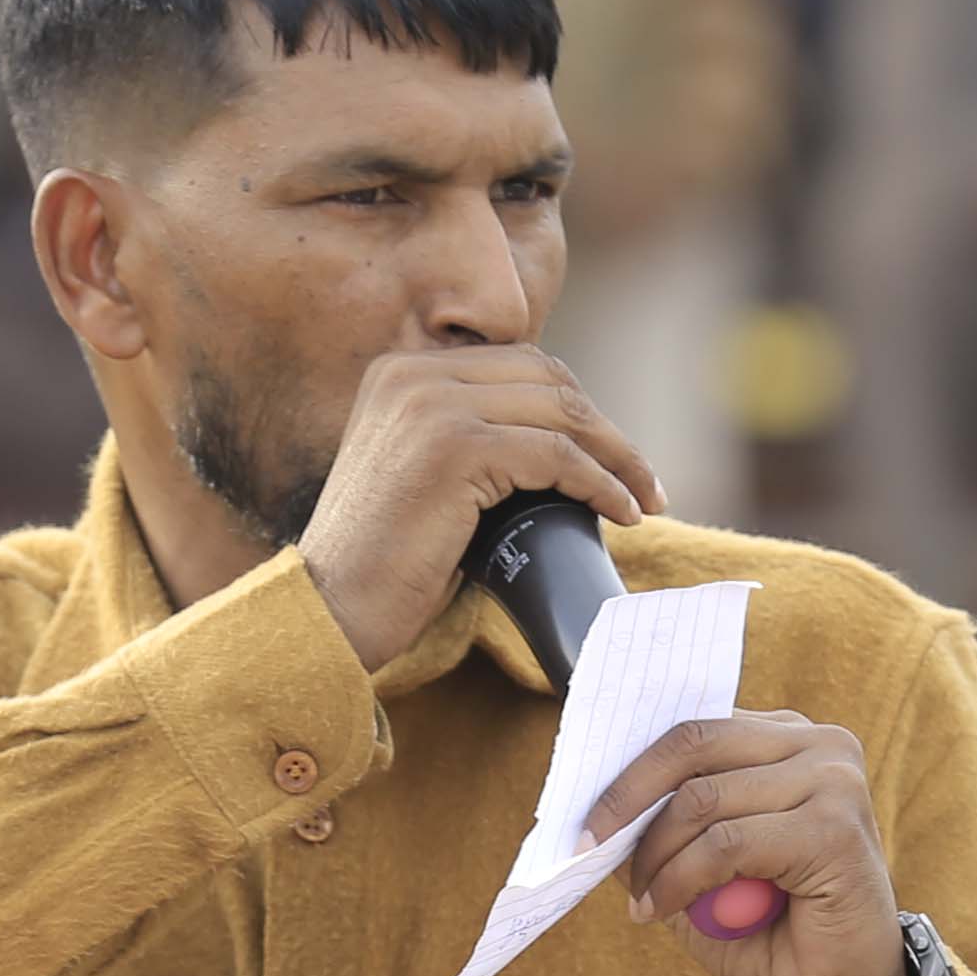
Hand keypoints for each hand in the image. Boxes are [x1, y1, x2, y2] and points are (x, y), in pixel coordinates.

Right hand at [288, 346, 663, 671]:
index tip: (612, 455)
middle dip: (605, 428)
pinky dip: (601, 483)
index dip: (576, 406)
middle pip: (547, 377)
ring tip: (645, 498)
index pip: (518, 364)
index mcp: (399, 371)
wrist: (331, 611)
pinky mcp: (455, 446)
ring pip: (561, 411)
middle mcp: (412, 374)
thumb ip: (470, 442)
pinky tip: (621, 513)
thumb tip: (559, 445)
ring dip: (618, 456)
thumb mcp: (423, 480)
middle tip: (642, 480)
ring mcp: (431, 405)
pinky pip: (556, 453)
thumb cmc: (383, 566)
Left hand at [587, 712, 899, 975]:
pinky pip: (727, 844)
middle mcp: (820, 745)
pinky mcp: (835, 829)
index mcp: (788, 740)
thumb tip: (592, 805)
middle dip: (628, 798)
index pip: (694, 728)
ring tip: (640, 899)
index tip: (586, 814)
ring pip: (705, 798)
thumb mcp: (700, 868)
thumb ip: (663, 826)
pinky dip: (680, 880)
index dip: (631, 768)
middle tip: (589, 846)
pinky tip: (660, 911)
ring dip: (655, 856)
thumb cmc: (769, 931)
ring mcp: (834, 782)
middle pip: (694, 743)